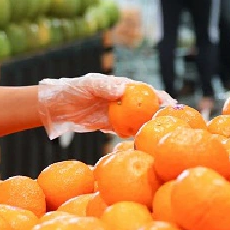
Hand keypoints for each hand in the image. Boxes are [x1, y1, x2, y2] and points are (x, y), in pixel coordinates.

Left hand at [38, 73, 173, 139]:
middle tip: (170, 126)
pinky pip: (125, 131)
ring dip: (148, 128)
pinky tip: (139, 144)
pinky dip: (132, 136)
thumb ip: (105, 87)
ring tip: (158, 137)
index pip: (147, 91)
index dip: (161, 98)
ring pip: (138, 121)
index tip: (171, 106)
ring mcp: (118, 114)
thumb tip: (124, 90)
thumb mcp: (89, 85)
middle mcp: (124, 100)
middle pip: (147, 108)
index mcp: (123, 86)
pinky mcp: (109, 126)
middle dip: (160, 116)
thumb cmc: (74, 89)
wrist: (58, 106)